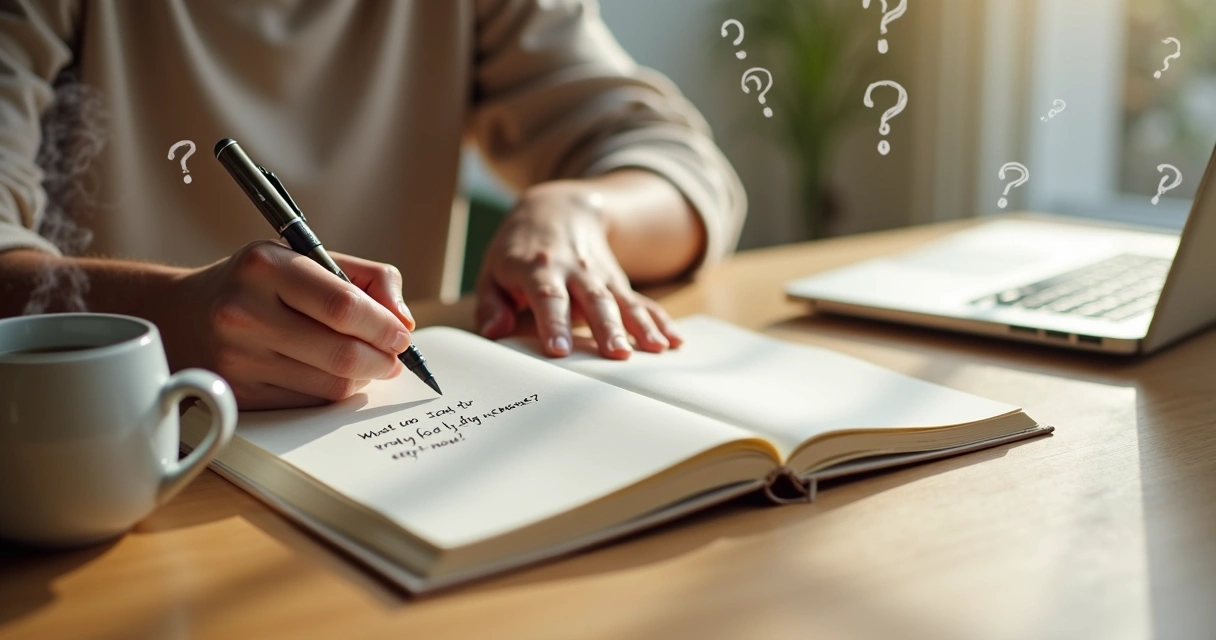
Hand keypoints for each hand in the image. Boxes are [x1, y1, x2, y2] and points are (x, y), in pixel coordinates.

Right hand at [167, 241, 415, 409]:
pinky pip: (307, 403)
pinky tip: (328, 375)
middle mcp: (244, 312)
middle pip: (341, 352)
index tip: (402, 336)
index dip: (383, 326)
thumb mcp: (304, 258)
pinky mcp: (236, 395)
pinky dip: (330, 392)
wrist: (179, 315)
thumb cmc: (258, 284)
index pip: (343, 304)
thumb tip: (403, 320)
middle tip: (393, 358)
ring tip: (364, 363)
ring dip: (360, 378)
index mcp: (265, 266)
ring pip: (329, 385)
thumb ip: (365, 278)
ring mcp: (236, 358)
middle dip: (381, 359)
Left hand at [475, 182, 682, 358]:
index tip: (559, 350)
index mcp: (538, 268)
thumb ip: (490, 304)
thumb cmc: (519, 250)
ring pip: (622, 301)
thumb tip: (494, 333)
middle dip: (606, 327)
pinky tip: (674, 341)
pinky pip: (641, 302)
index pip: (547, 297)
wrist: (558, 208)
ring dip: (640, 325)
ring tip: (655, 349)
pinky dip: (659, 320)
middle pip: (593, 300)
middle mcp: (574, 270)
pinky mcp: (618, 282)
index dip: (553, 323)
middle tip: (616, 355)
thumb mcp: (492, 270)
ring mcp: (601, 276)